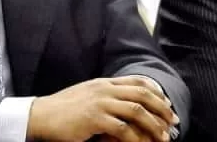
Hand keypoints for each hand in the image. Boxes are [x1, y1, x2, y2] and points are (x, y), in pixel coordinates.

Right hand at [26, 76, 178, 141]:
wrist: (42, 115)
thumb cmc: (62, 110)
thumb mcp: (85, 95)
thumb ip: (103, 95)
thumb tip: (122, 103)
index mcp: (103, 83)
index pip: (136, 81)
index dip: (156, 92)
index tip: (167, 105)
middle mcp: (104, 89)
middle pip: (142, 94)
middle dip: (162, 108)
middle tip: (173, 122)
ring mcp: (99, 102)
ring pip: (137, 110)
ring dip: (155, 125)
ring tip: (164, 137)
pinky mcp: (94, 118)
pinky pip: (123, 128)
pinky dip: (136, 138)